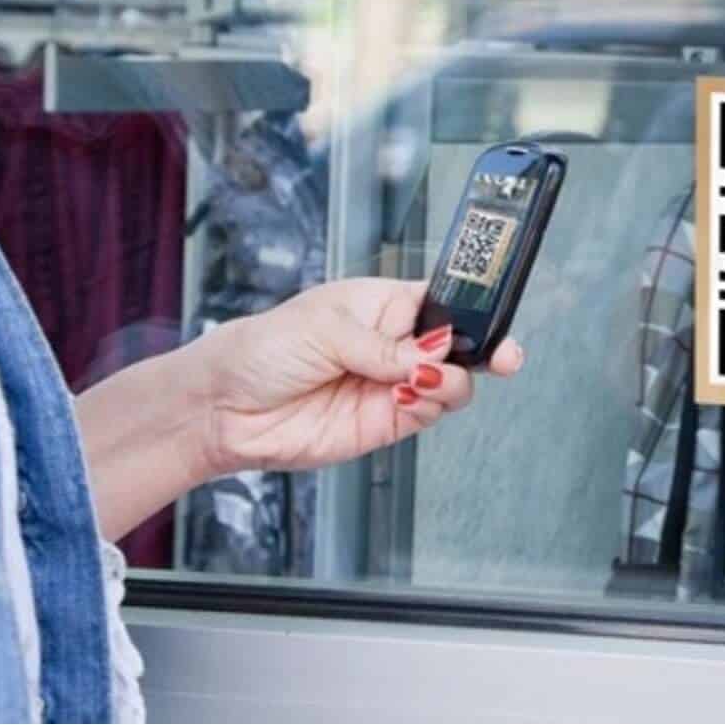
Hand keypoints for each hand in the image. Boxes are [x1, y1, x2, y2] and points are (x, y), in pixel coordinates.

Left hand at [191, 278, 524, 474]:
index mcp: (384, 304)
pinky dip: (427, 407)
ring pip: (451, 385)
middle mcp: (394, 345)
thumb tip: (434, 353)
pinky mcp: (383, 424)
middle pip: (459, 347)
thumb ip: (385, 345)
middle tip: (499, 356)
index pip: (444, 301)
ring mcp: (392, 386)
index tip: (495, 312)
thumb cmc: (263, 349)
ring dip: (450, 382)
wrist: (224, 407)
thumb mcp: (325, 328)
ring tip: (420, 378)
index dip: (473, 307)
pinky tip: (402, 396)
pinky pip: (425, 415)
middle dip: (485, 350)